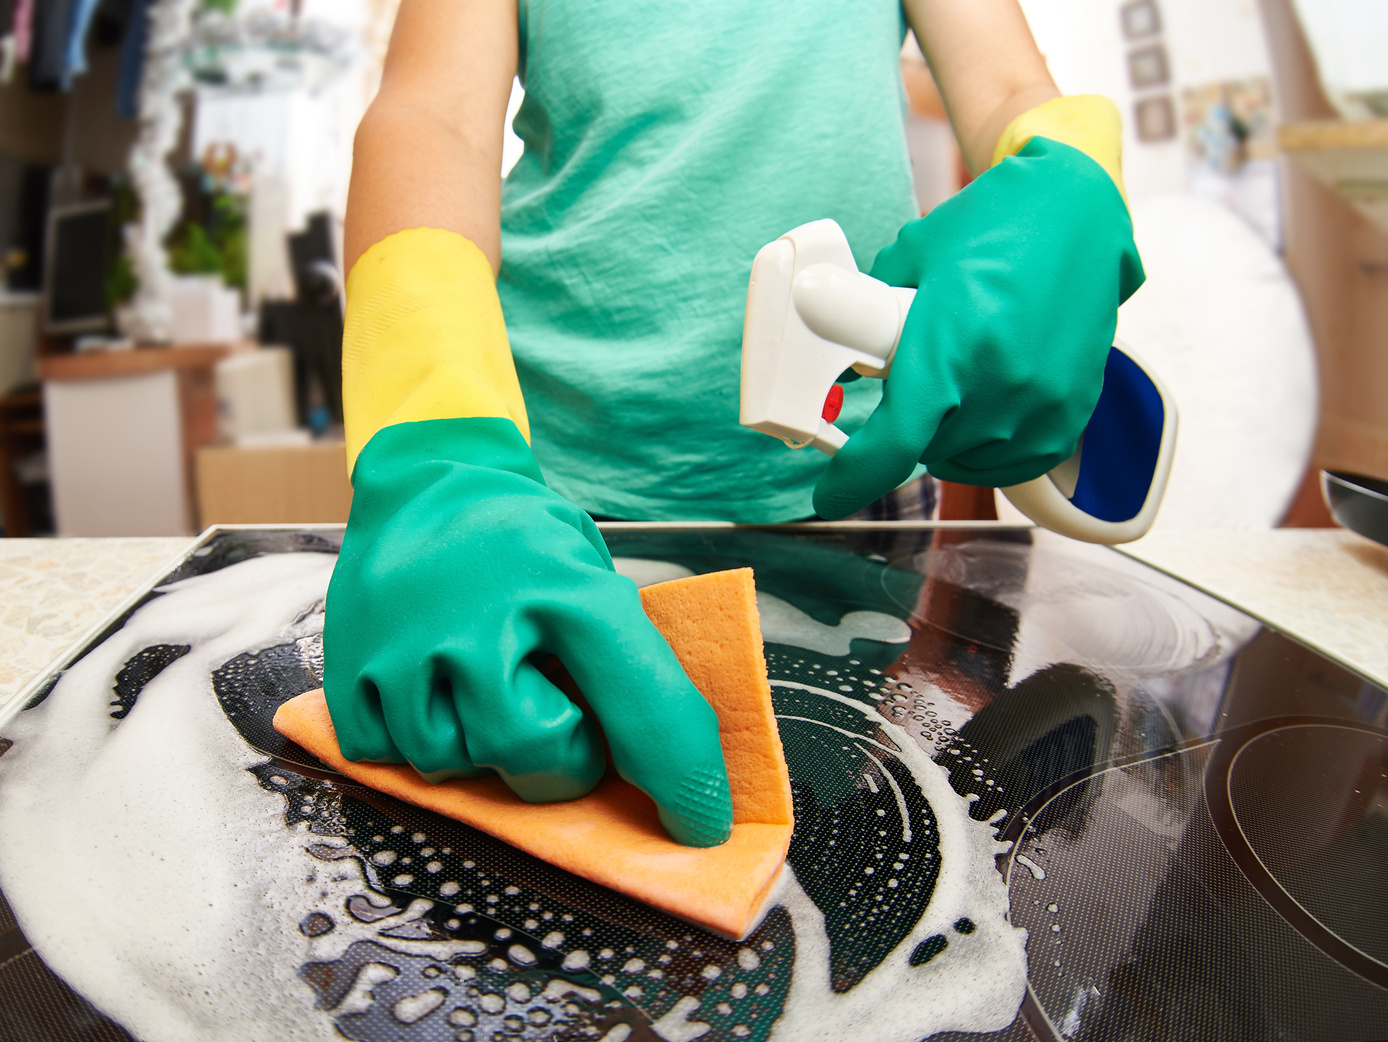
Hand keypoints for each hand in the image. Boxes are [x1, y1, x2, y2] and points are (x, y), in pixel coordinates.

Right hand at [323, 416, 732, 847]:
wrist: (427, 479)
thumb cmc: (525, 539)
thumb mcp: (592, 574)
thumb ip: (618, 658)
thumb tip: (654, 766)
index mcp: (567, 591)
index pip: (643, 708)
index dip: (683, 781)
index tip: (700, 825)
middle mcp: (483, 620)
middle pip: (533, 752)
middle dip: (559, 758)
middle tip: (557, 716)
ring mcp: (407, 644)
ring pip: (453, 762)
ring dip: (480, 748)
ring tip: (484, 690)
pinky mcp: (350, 665)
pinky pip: (386, 757)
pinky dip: (413, 743)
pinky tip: (432, 693)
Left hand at [813, 135, 1144, 518]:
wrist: (1078, 214)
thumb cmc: (993, 226)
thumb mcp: (912, 257)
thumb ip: (871, 308)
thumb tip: (846, 349)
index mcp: (950, 348)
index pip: (895, 442)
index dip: (854, 478)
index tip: (830, 492)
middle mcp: (1000, 384)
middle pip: (927, 450)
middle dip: (909, 427)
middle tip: (917, 381)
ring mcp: (1042, 403)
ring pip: (968, 459)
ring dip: (950, 436)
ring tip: (958, 383)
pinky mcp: (1071, 412)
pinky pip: (1016, 461)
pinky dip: (991, 446)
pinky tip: (986, 408)